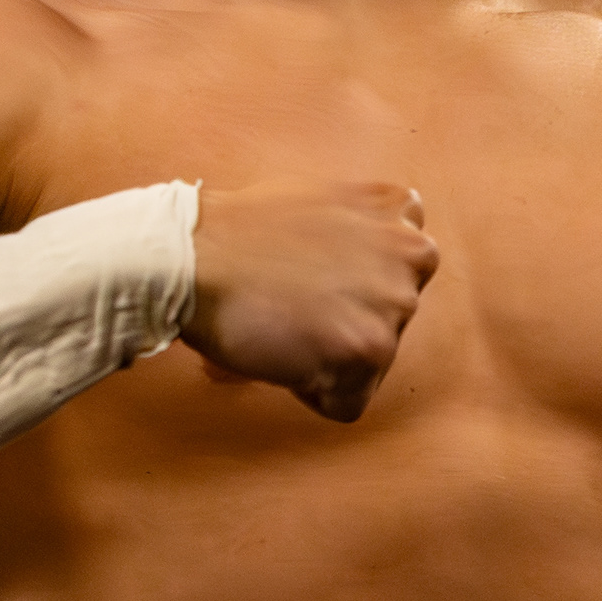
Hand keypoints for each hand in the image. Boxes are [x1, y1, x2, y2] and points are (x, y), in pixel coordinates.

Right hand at [186, 179, 438, 420]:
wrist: (190, 258)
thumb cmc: (235, 232)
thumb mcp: (319, 199)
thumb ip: (360, 226)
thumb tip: (360, 263)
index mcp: (399, 212)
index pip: (401, 271)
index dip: (353, 285)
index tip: (316, 281)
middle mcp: (411, 254)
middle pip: (389, 319)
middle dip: (346, 322)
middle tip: (294, 304)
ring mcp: (394, 304)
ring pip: (373, 363)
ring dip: (329, 357)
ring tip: (285, 326)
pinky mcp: (369, 350)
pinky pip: (348, 401)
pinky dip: (313, 393)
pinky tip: (281, 355)